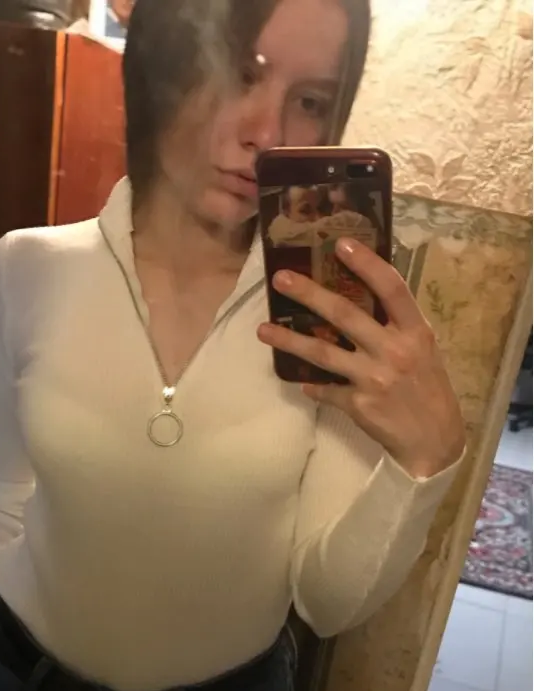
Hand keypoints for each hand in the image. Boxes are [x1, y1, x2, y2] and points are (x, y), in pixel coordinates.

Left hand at [257, 238, 465, 478]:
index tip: (340, 244)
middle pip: (345, 315)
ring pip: (323, 353)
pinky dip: (312, 386)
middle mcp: (394, 350)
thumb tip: (360, 297)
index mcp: (415, 331)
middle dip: (309, 294)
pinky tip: (299, 381)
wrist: (434, 439)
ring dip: (290, 340)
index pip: (391, 288)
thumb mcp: (424, 350)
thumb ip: (397, 326)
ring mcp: (374, 378)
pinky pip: (326, 390)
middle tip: (279, 278)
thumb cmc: (428, 388)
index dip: (367, 263)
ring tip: (263, 329)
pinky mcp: (358, 404)